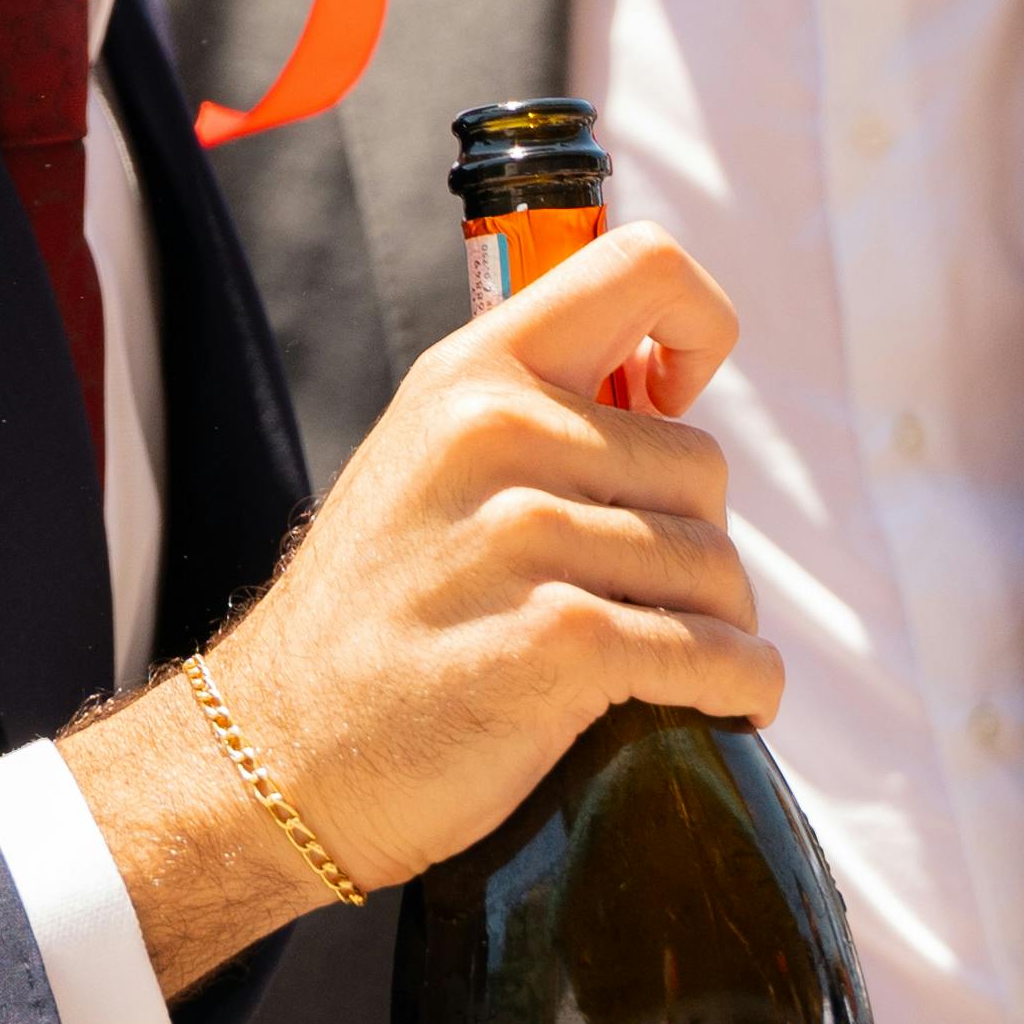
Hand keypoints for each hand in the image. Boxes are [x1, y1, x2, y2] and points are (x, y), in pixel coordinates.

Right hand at [66, 222, 766, 990]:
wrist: (282, 756)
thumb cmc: (369, 620)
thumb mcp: (425, 465)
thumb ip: (529, 413)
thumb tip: (665, 393)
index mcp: (472, 373)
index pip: (641, 267)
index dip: (699, 325)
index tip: (679, 398)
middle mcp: (498, 434)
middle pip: (703, 466)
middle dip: (696, 542)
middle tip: (641, 599)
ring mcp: (525, 537)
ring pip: (717, 568)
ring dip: (720, 627)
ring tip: (661, 663)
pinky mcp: (558, 642)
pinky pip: (715, 654)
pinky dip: (741, 688)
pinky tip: (724, 706)